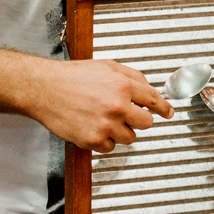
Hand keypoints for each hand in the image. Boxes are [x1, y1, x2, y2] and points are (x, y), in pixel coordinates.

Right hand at [36, 59, 172, 152]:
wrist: (44, 89)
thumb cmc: (72, 76)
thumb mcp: (106, 66)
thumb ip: (131, 76)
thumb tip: (148, 88)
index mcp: (122, 86)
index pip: (154, 100)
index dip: (164, 107)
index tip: (168, 113)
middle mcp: (117, 106)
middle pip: (146, 123)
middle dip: (139, 119)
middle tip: (126, 115)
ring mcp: (105, 125)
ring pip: (130, 138)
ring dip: (122, 131)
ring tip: (104, 119)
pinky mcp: (92, 140)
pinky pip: (111, 147)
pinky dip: (105, 140)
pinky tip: (93, 126)